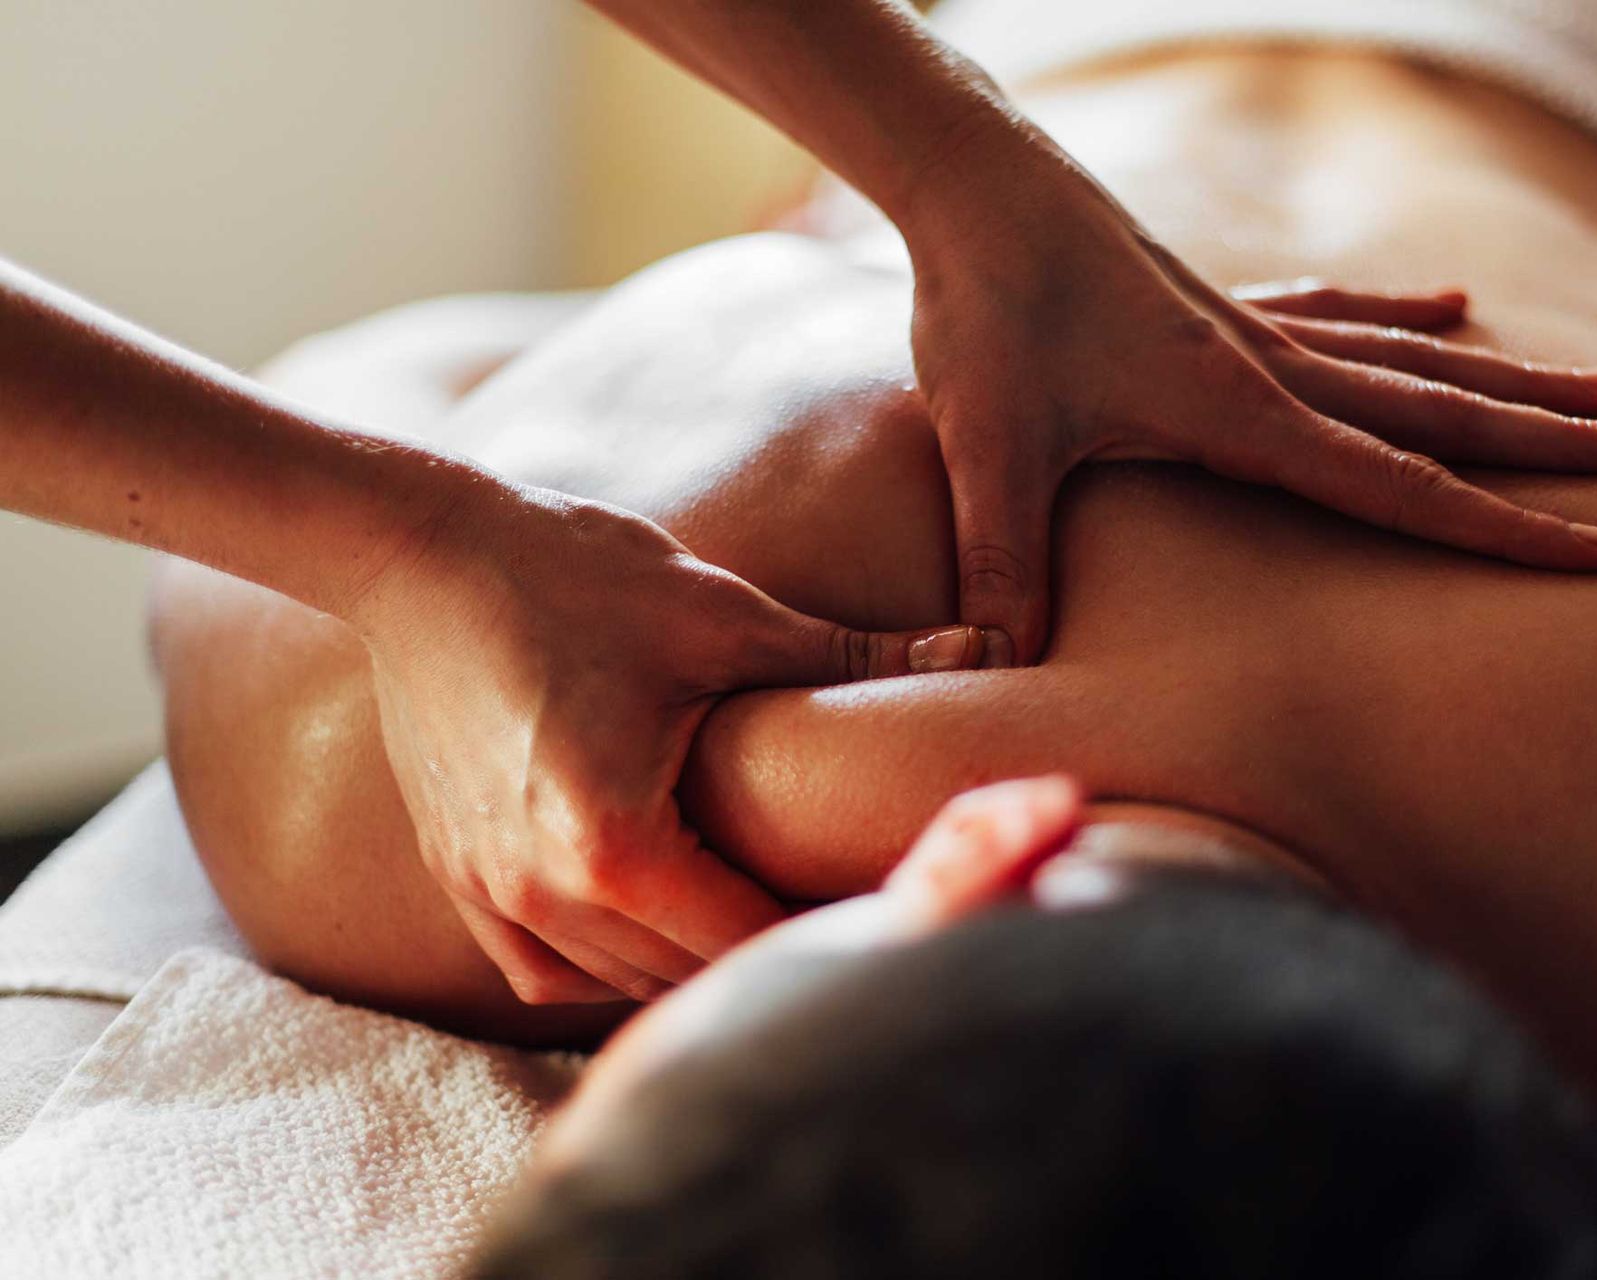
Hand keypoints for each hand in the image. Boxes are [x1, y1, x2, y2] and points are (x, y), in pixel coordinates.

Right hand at [352, 479, 988, 1004]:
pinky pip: (542, 968)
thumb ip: (859, 650)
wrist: (418, 551)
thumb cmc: (570, 571)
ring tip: (763, 917)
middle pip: (685, 976)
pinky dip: (606, 961)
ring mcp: (489, 893)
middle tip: (844, 913)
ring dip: (690, 962)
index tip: (886, 906)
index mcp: (615, 846)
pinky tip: (657, 915)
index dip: (828, 929)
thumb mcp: (723, 613)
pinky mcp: (458, 874)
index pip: (749, 940)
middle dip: (770, 950)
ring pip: (616, 983)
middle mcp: (544, 894)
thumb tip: (990, 647)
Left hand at [904, 167, 1596, 661]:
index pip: (1397, 484)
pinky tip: (1451, 306)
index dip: (1500, 527)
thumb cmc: (981, 310)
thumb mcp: (989, 447)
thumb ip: (1005, 558)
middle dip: (1555, 445)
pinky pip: (1337, 310)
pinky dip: (1401, 315)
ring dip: (1509, 381)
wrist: (974, 181)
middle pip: (1441, 412)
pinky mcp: (1216, 300)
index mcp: (1240, 407)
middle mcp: (1270, 361)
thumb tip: (1001, 661)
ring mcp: (1252, 324)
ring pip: (1411, 358)